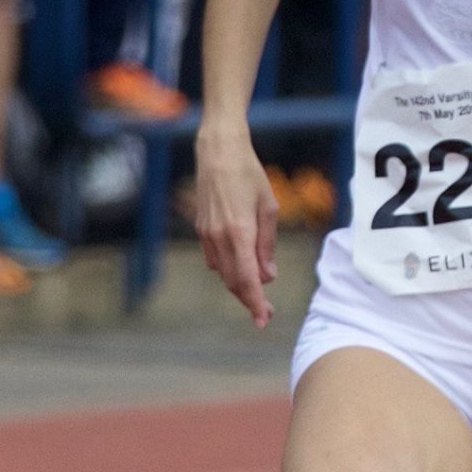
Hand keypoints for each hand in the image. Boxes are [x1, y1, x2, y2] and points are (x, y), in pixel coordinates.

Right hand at [195, 129, 280, 324]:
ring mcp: (207, 234)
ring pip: (224, 273)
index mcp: (240, 233)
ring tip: (258, 294)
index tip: (264, 320)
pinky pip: (216, 259)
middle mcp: (219, 237)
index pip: (248, 279)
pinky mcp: (202, 229)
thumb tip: (268, 275)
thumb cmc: (249, 175)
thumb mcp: (269, 208)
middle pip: (234, 281)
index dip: (256, 303)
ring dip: (240, 286)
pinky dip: (229, 270)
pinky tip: (243, 269)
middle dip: (250, 300)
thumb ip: (267, 245)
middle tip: (267, 312)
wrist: (218, 151)